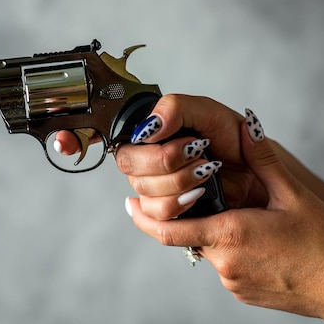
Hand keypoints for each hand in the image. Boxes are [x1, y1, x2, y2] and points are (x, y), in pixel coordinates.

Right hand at [56, 94, 267, 209]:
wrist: (262, 176)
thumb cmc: (235, 140)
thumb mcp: (208, 111)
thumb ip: (175, 108)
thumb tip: (148, 127)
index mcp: (148, 132)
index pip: (99, 132)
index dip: (71, 138)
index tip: (62, 141)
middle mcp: (143, 159)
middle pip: (127, 164)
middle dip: (165, 159)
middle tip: (197, 150)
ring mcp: (152, 188)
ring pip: (142, 191)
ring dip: (178, 182)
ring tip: (208, 172)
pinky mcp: (167, 214)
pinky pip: (155, 214)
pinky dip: (179, 203)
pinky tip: (198, 194)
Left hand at [126, 109, 323, 321]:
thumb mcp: (293, 195)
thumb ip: (263, 159)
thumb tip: (246, 125)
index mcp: (230, 233)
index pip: (168, 228)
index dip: (143, 217)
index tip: (129, 204)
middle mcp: (224, 261)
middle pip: (190, 233)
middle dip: (192, 214)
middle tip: (200, 197)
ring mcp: (232, 282)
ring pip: (208, 249)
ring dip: (216, 231)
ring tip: (248, 220)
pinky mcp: (241, 293)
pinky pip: (224, 266)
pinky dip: (230, 249)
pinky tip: (257, 242)